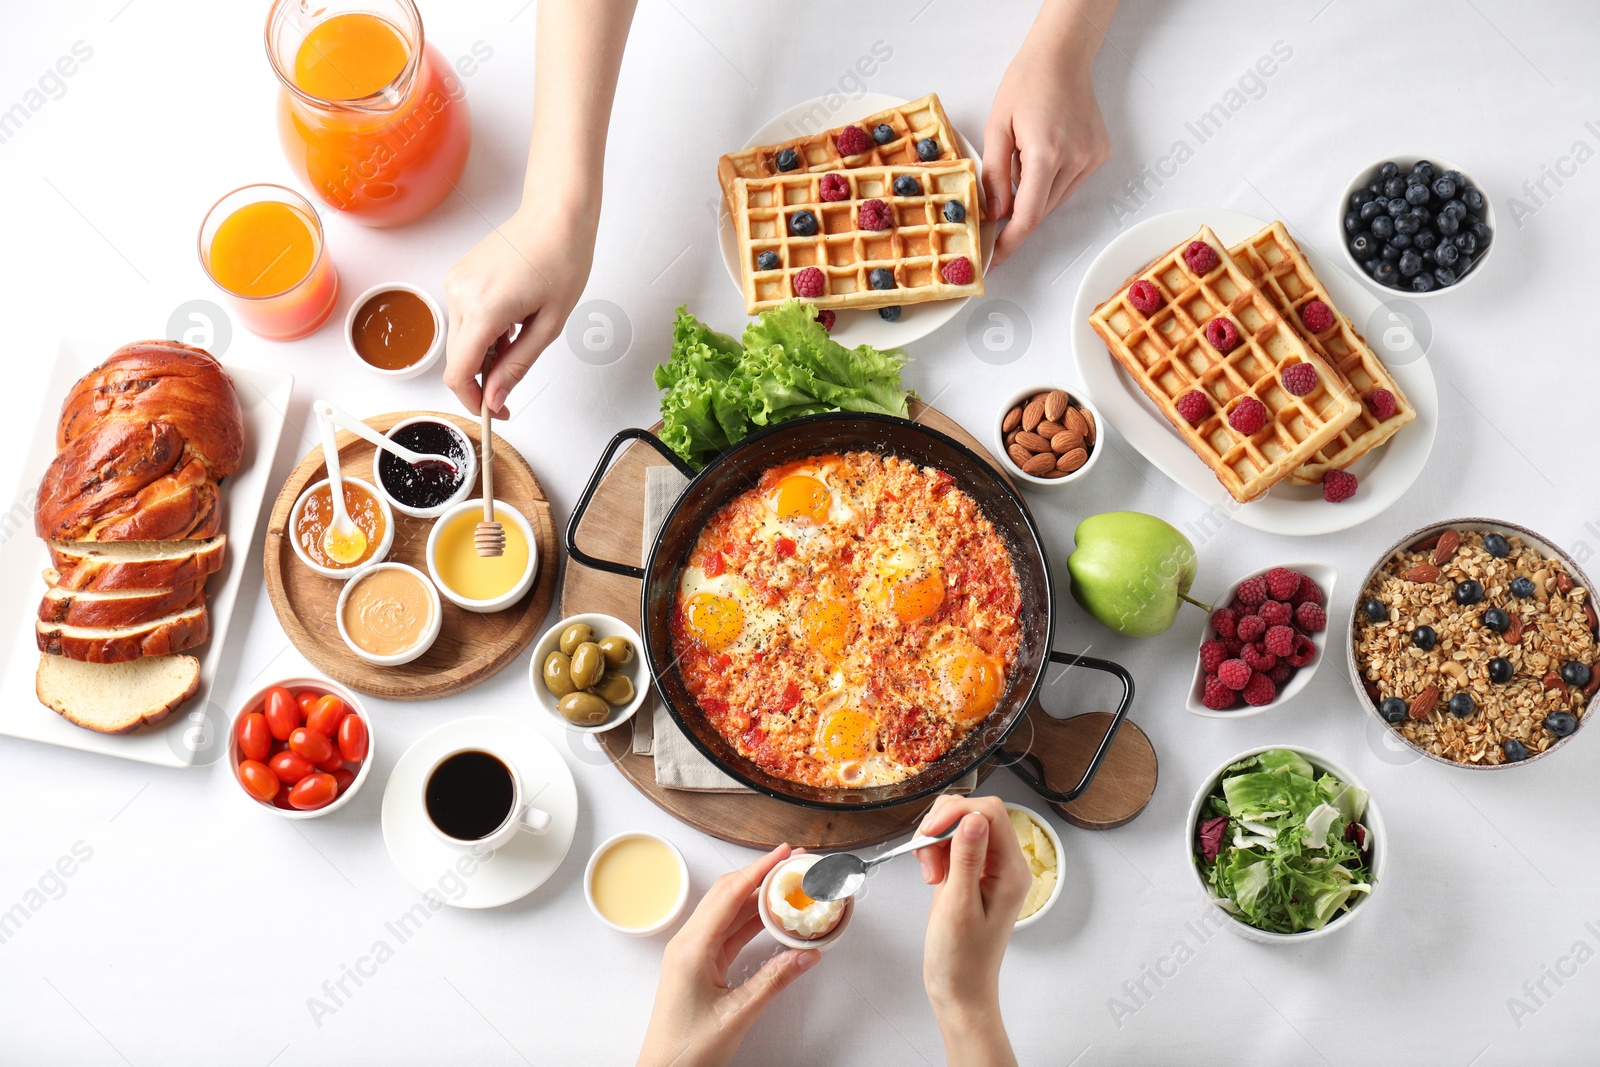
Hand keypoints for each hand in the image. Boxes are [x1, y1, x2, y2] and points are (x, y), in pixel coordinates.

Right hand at [441, 202, 594, 417]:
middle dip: (484, 376)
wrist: (556, 215)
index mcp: (483, 310)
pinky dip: (483, 328)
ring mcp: (455, 282)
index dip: (474, 400)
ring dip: (485, 349)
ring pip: (461, 338)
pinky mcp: (457, 275)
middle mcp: (459, 295)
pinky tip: (511, 314)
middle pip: (458, 359)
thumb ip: (516, 365)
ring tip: (522, 330)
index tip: (495, 410)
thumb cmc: (561, 260)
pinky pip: (464, 316)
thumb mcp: (548, 325)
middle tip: (516, 376)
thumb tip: (495, 398)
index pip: (458, 373)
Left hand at [638, 845, 819, 1066]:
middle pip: (728, 895)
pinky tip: (773, 918)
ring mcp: (694, 953)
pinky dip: (752, 922)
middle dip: (761, 875)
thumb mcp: (738, 1013)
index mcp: (692, 947)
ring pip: (729, 912)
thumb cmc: (688, 1050)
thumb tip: (808, 955)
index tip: (784, 853)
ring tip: (788, 885)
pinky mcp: (700, 965)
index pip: (730, 894)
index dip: (759, 869)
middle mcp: (689, 943)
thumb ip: (774, 981)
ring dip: (757, 897)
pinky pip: (729, 933)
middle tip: (793, 864)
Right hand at [917, 796, 1030, 1065]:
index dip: (957, 813)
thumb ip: (966, 857)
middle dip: (943, 826)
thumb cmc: (961, 958)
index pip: (990, 812)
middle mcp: (1004, 864)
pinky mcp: (970, 872)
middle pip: (974, 813)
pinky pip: (951, 842)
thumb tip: (972, 817)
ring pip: (959, 824)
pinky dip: (934, 850)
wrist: (959, 988)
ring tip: (929, 872)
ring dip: (936, 839)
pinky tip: (931, 875)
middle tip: (926, 858)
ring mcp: (987, 867)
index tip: (930, 833)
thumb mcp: (958, 906)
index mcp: (1011, 870)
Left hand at [982, 5, 1112, 266]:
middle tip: (993, 215)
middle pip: (1041, 210)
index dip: (1009, 242)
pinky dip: (1050, 183)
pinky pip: (1069, 185)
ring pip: (1055, 200)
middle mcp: (1075, 160)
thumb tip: (994, 213)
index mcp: (1046, 154)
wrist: (1062, 56)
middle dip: (1016, 216)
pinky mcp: (1099, 156)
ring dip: (1033, 197)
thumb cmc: (1026, 84)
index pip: (1028, 215)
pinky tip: (1041, 156)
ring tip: (1021, 163)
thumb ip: (994, 174)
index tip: (994, 260)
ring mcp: (1091, 159)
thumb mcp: (997, 128)